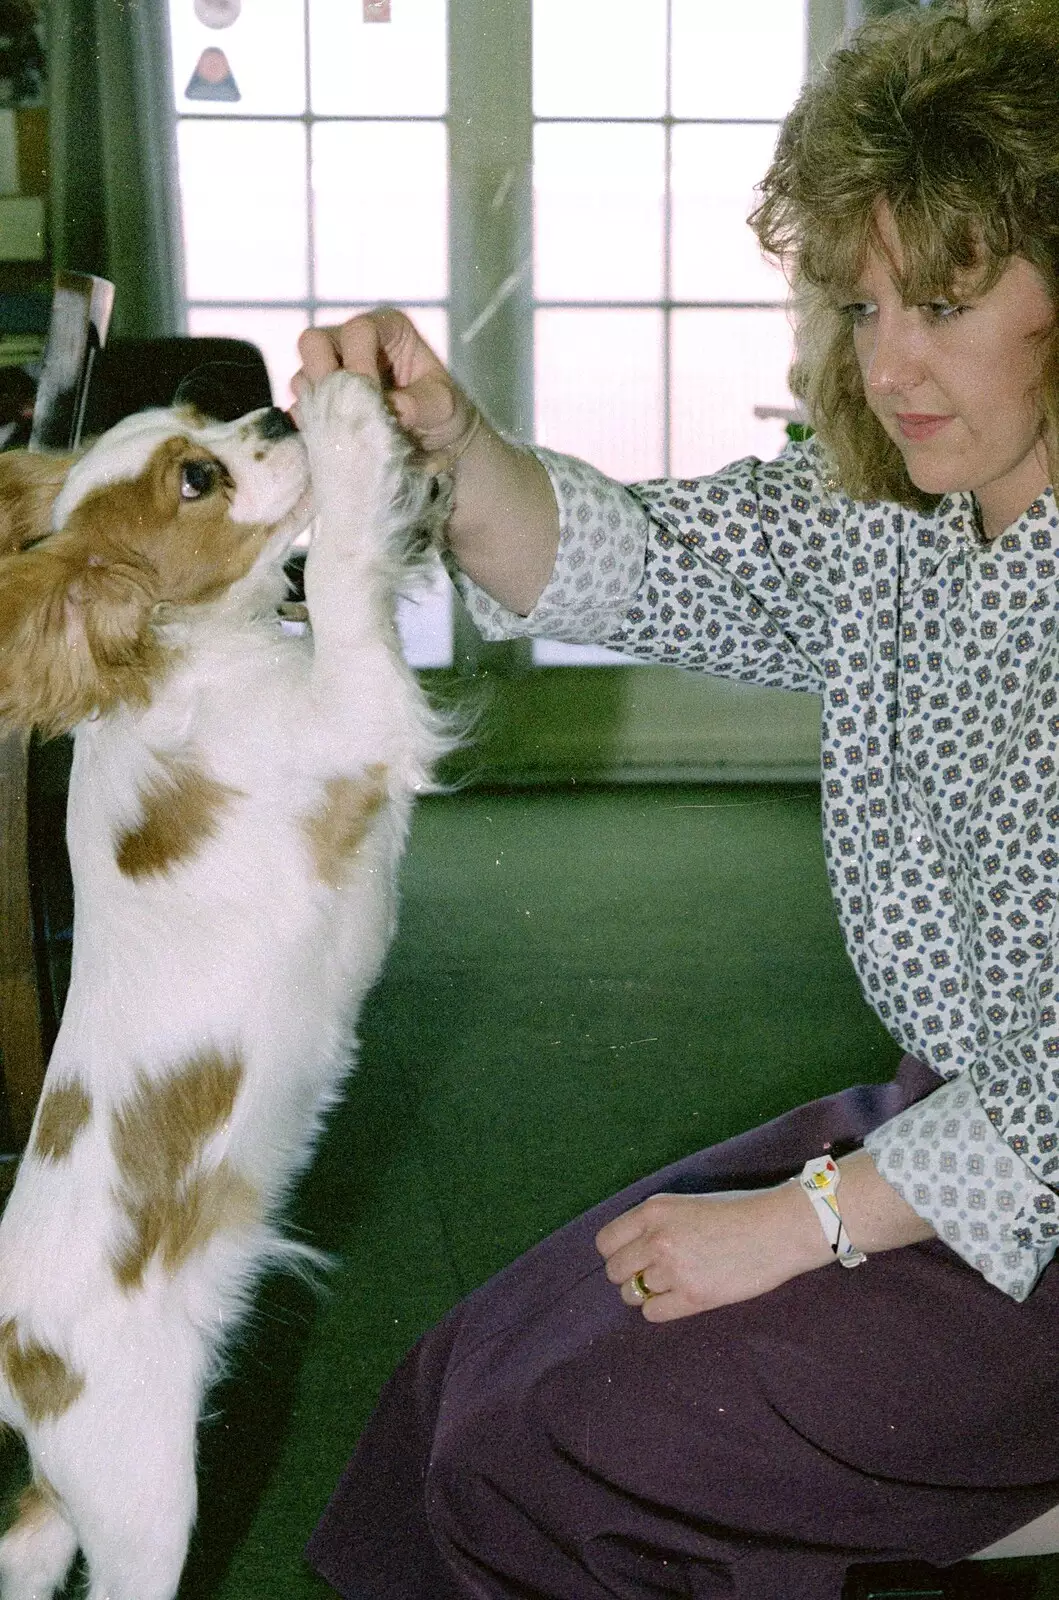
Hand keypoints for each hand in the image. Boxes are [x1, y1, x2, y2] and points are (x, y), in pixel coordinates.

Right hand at [294, 309, 476, 461]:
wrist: (433, 443)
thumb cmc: (442, 411)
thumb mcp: (444, 404)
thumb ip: (422, 404)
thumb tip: (392, 410)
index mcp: (385, 329)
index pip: (358, 331)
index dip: (358, 360)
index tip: (372, 395)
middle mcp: (349, 345)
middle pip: (313, 342)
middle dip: (321, 373)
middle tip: (339, 407)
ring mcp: (330, 375)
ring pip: (302, 378)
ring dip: (317, 406)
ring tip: (342, 431)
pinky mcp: (320, 406)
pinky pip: (301, 412)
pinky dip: (312, 428)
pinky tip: (331, 444)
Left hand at [595, 1185, 829, 1321]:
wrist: (777, 1229)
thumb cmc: (738, 1211)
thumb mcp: (686, 1204)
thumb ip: (655, 1223)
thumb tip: (631, 1248)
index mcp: (653, 1210)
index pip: (605, 1242)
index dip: (616, 1252)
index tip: (631, 1256)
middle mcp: (656, 1239)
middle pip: (614, 1271)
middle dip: (629, 1275)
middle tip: (652, 1274)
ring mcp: (673, 1270)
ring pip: (632, 1295)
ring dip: (647, 1292)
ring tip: (673, 1284)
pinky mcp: (692, 1297)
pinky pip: (652, 1313)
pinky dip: (661, 1309)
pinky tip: (680, 1298)